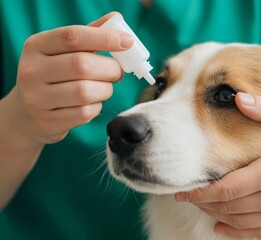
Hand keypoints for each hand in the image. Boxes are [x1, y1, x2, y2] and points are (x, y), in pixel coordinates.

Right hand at [9, 12, 131, 143]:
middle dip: (110, 69)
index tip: (127, 42)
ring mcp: (36, 98)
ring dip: (105, 90)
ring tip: (104, 88)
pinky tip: (91, 103)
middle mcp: (31, 71)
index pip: (72, 36)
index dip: (104, 38)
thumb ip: (90, 34)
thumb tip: (117, 19)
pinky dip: (96, 107)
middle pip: (82, 65)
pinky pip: (85, 113)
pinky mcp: (47, 122)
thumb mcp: (64, 51)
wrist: (27, 113)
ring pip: (86, 92)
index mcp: (36, 46)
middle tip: (118, 72)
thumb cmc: (55, 75)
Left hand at [175, 92, 260, 237]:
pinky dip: (234, 232)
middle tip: (184, 194)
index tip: (182, 189)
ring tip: (199, 204)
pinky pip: (255, 233)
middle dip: (202, 202)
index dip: (200, 191)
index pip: (226, 188)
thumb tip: (238, 96)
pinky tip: (219, 227)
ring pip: (238, 221)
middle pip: (227, 206)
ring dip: (214, 214)